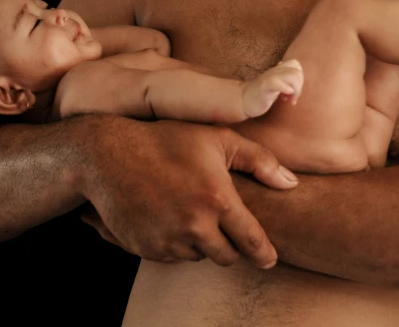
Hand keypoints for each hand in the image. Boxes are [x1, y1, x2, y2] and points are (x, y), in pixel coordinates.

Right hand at [77, 118, 297, 267]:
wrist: (107, 156)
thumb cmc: (166, 140)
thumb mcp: (216, 138)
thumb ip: (259, 160)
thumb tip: (290, 183)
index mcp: (216, 200)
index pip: (252, 241)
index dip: (265, 254)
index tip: (270, 259)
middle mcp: (194, 226)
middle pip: (226, 256)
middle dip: (229, 245)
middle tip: (222, 225)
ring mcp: (168, 240)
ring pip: (198, 256)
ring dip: (200, 242)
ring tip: (188, 210)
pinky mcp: (146, 249)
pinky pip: (171, 256)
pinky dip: (175, 243)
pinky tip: (167, 216)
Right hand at [242, 59, 303, 116]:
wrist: (243, 100)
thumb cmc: (260, 94)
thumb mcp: (274, 84)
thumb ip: (281, 76)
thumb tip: (283, 64)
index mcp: (278, 70)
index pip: (296, 65)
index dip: (299, 78)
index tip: (293, 90)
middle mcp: (275, 72)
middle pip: (297, 72)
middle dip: (299, 88)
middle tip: (292, 98)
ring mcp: (269, 78)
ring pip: (292, 76)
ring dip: (295, 91)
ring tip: (289, 101)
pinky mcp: (264, 87)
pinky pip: (277, 83)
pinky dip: (285, 89)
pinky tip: (284, 99)